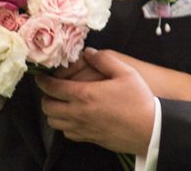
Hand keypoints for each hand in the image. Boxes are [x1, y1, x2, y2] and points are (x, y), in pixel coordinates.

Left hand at [36, 48, 155, 154]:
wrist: (150, 129)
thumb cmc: (138, 100)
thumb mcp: (125, 72)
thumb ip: (104, 59)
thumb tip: (88, 52)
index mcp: (84, 94)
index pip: (52, 88)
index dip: (42, 81)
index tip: (40, 76)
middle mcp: (78, 113)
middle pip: (47, 107)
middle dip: (45, 96)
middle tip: (52, 89)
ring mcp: (82, 128)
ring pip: (54, 123)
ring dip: (53, 112)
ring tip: (61, 103)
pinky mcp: (89, 139)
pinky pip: (67, 133)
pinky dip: (64, 125)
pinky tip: (73, 117)